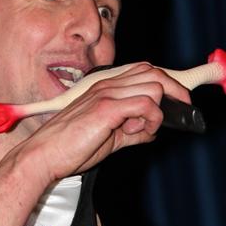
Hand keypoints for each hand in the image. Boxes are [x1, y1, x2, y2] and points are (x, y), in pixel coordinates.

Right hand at [13, 63, 190, 183]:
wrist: (44, 155)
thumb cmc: (70, 147)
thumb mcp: (109, 138)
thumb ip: (132, 131)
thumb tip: (153, 131)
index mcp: (105, 88)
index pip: (144, 71)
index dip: (167, 83)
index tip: (180, 102)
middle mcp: (107, 85)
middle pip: (154, 72)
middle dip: (176, 91)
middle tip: (181, 112)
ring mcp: (106, 94)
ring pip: (154, 87)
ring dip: (157, 111)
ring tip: (141, 129)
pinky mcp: (106, 108)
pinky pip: (146, 105)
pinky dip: (151, 120)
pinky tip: (137, 132)